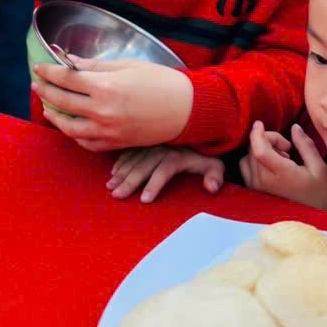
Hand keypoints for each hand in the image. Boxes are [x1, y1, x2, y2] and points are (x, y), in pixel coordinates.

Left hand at [31, 57, 192, 151]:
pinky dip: (74, 135)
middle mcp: (102, 111)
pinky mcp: (116, 144)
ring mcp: (108, 131)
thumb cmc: (161, 82)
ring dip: (54, 116)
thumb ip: (95, 67)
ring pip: (69, 127)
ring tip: (48, 107)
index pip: (66, 79)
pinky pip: (86, 143)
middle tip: (37, 84)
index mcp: (105, 87)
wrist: (187, 109)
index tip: (39, 67)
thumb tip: (71, 62)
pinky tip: (70, 125)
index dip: (49, 72)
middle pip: (62, 102)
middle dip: (46, 91)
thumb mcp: (127, 66)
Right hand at [108, 145, 224, 202]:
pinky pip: (129, 151)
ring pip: (132, 160)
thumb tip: (212, 188)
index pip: (162, 172)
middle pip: (142, 167)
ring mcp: (150, 145)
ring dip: (121, 173)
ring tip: (110, 186)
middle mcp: (160, 149)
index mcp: (176, 156)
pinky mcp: (144, 141)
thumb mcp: (214, 163)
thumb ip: (215, 175)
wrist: (195, 127)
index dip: (154, 186)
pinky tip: (113, 172)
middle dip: (129, 182)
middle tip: (117, 195)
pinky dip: (120, 161)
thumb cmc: (203, 153)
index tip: (144, 200)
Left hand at [239, 120, 326, 209]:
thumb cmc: (317, 195)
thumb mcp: (319, 169)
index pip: (258, 150)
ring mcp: (256, 188)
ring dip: (260, 150)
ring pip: (247, 157)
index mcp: (280, 174)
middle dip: (268, 140)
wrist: (309, 221)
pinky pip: (245, 168)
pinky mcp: (253, 191)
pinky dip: (255, 160)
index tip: (260, 123)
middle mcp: (263, 181)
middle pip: (253, 150)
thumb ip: (305, 146)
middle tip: (287, 148)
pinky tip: (272, 166)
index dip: (257, 133)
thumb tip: (294, 127)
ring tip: (281, 159)